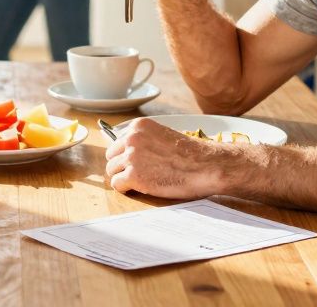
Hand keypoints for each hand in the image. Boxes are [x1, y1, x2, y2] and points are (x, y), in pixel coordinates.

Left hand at [105, 118, 238, 198]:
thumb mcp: (163, 136)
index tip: (136, 162)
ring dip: (123, 177)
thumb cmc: (190, 154)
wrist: (205, 166)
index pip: (118, 141)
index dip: (126, 154)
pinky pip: (117, 184)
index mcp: (139, 126)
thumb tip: (130, 152)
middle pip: (112, 155)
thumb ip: (145, 140)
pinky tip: (137, 189)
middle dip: (122, 165)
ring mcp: (131, 157)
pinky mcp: (133, 176)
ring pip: (112, 170)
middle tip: (137, 174)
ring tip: (139, 182)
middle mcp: (131, 138)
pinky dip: (125, 189)